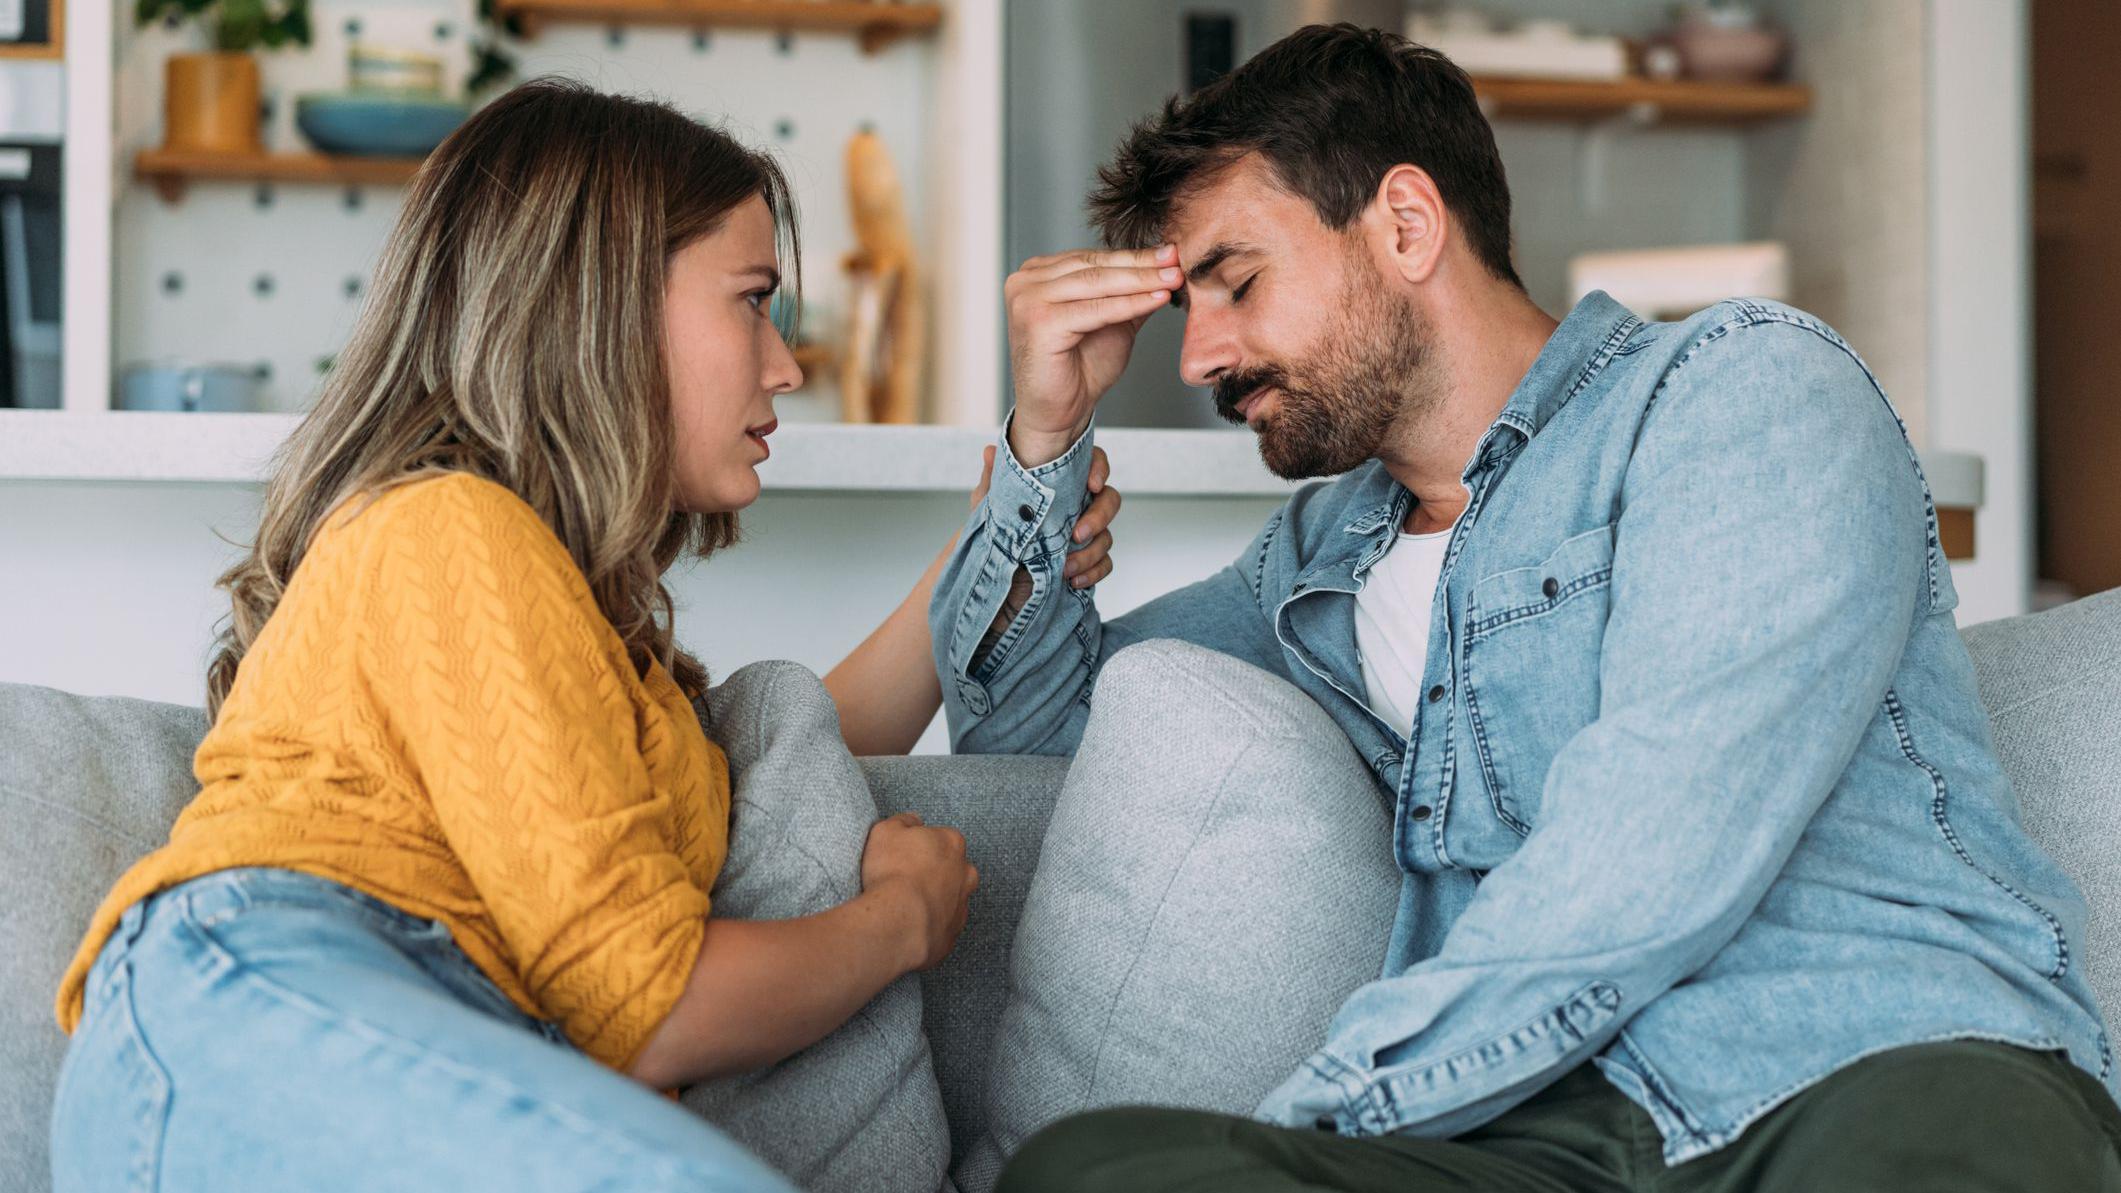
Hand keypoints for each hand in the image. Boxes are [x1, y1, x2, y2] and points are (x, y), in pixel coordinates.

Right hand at [861, 812, 978, 971]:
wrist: (899, 921)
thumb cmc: (893, 872)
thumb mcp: (886, 831)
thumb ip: (903, 821)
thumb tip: (912, 820)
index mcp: (953, 843)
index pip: (941, 838)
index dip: (920, 846)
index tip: (903, 854)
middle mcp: (966, 874)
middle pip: (952, 868)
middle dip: (933, 872)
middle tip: (905, 878)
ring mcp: (962, 906)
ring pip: (949, 898)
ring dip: (933, 899)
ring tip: (905, 904)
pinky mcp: (952, 935)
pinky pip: (941, 925)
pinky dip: (928, 923)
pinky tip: (908, 924)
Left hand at [968, 445, 1120, 590]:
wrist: (995, 578)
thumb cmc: (995, 533)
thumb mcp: (988, 506)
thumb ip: (994, 480)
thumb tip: (990, 452)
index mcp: (1061, 485)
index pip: (1091, 464)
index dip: (1099, 468)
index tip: (1092, 484)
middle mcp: (1078, 506)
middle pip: (1109, 500)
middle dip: (1099, 516)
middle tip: (1077, 533)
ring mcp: (1086, 535)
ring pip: (1107, 536)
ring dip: (1090, 552)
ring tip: (1065, 566)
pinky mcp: (1087, 561)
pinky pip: (1104, 564)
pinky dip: (1093, 572)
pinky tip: (1074, 579)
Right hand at [1004, 244, 1180, 465]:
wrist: (1059, 413)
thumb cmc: (1079, 370)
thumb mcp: (1111, 321)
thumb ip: (1129, 293)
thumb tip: (1166, 266)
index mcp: (1036, 275)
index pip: (1092, 259)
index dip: (1134, 256)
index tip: (1171, 254)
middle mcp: (1025, 282)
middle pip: (1094, 267)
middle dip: (1141, 265)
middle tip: (1176, 261)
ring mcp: (1027, 300)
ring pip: (1096, 284)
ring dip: (1140, 281)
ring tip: (1172, 279)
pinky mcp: (1038, 323)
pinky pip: (1095, 310)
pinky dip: (1129, 304)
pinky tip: (1156, 300)